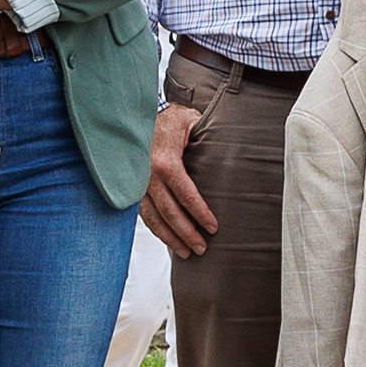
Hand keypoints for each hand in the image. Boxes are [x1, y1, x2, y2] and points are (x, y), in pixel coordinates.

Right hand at [141, 100, 217, 255]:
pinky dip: (156, 228)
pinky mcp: (133, 187)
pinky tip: (168, 238)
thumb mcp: (192, 123)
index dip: (200, 214)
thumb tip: (232, 151)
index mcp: (165, 162)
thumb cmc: (169, 119)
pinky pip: (143, 213)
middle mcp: (148, 176)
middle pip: (169, 213)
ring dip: (170, 238)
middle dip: (186, 233)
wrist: (139, 114)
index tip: (213, 228)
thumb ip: (208, 138)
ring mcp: (138, 183)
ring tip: (186, 252)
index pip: (186, 196)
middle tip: (201, 248)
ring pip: (153, 218)